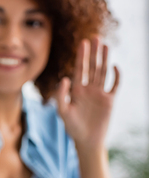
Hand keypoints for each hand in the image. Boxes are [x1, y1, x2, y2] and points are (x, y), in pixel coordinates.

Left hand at [55, 36, 119, 150]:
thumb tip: (65, 78)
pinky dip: (116, 76)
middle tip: (95, 37)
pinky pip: (114, 85)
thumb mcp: (63, 112)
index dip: (81, 56)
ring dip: (104, 59)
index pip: (79, 69)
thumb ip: (61, 95)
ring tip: (105, 45)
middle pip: (92, 67)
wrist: (86, 140)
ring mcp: (99, 93)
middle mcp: (88, 89)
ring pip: (103, 72)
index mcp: (76, 90)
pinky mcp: (109, 100)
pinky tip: (115, 66)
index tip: (83, 43)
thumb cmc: (72, 127)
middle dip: (93, 53)